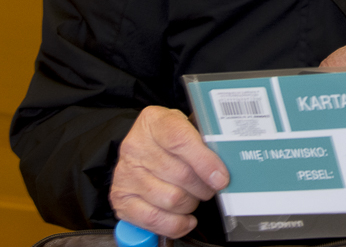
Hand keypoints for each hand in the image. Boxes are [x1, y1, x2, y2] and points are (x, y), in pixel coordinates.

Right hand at [109, 105, 229, 237]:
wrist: (142, 146)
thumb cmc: (169, 137)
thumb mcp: (187, 126)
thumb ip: (205, 141)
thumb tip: (224, 168)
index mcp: (153, 122)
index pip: (180, 141)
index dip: (205, 162)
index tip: (221, 177)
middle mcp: (135, 147)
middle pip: (180, 174)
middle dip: (204, 186)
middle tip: (211, 186)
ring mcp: (125, 174)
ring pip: (172, 199)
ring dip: (192, 203)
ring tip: (195, 196)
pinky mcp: (122, 199)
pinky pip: (153, 219)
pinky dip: (176, 223)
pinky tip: (186, 218)